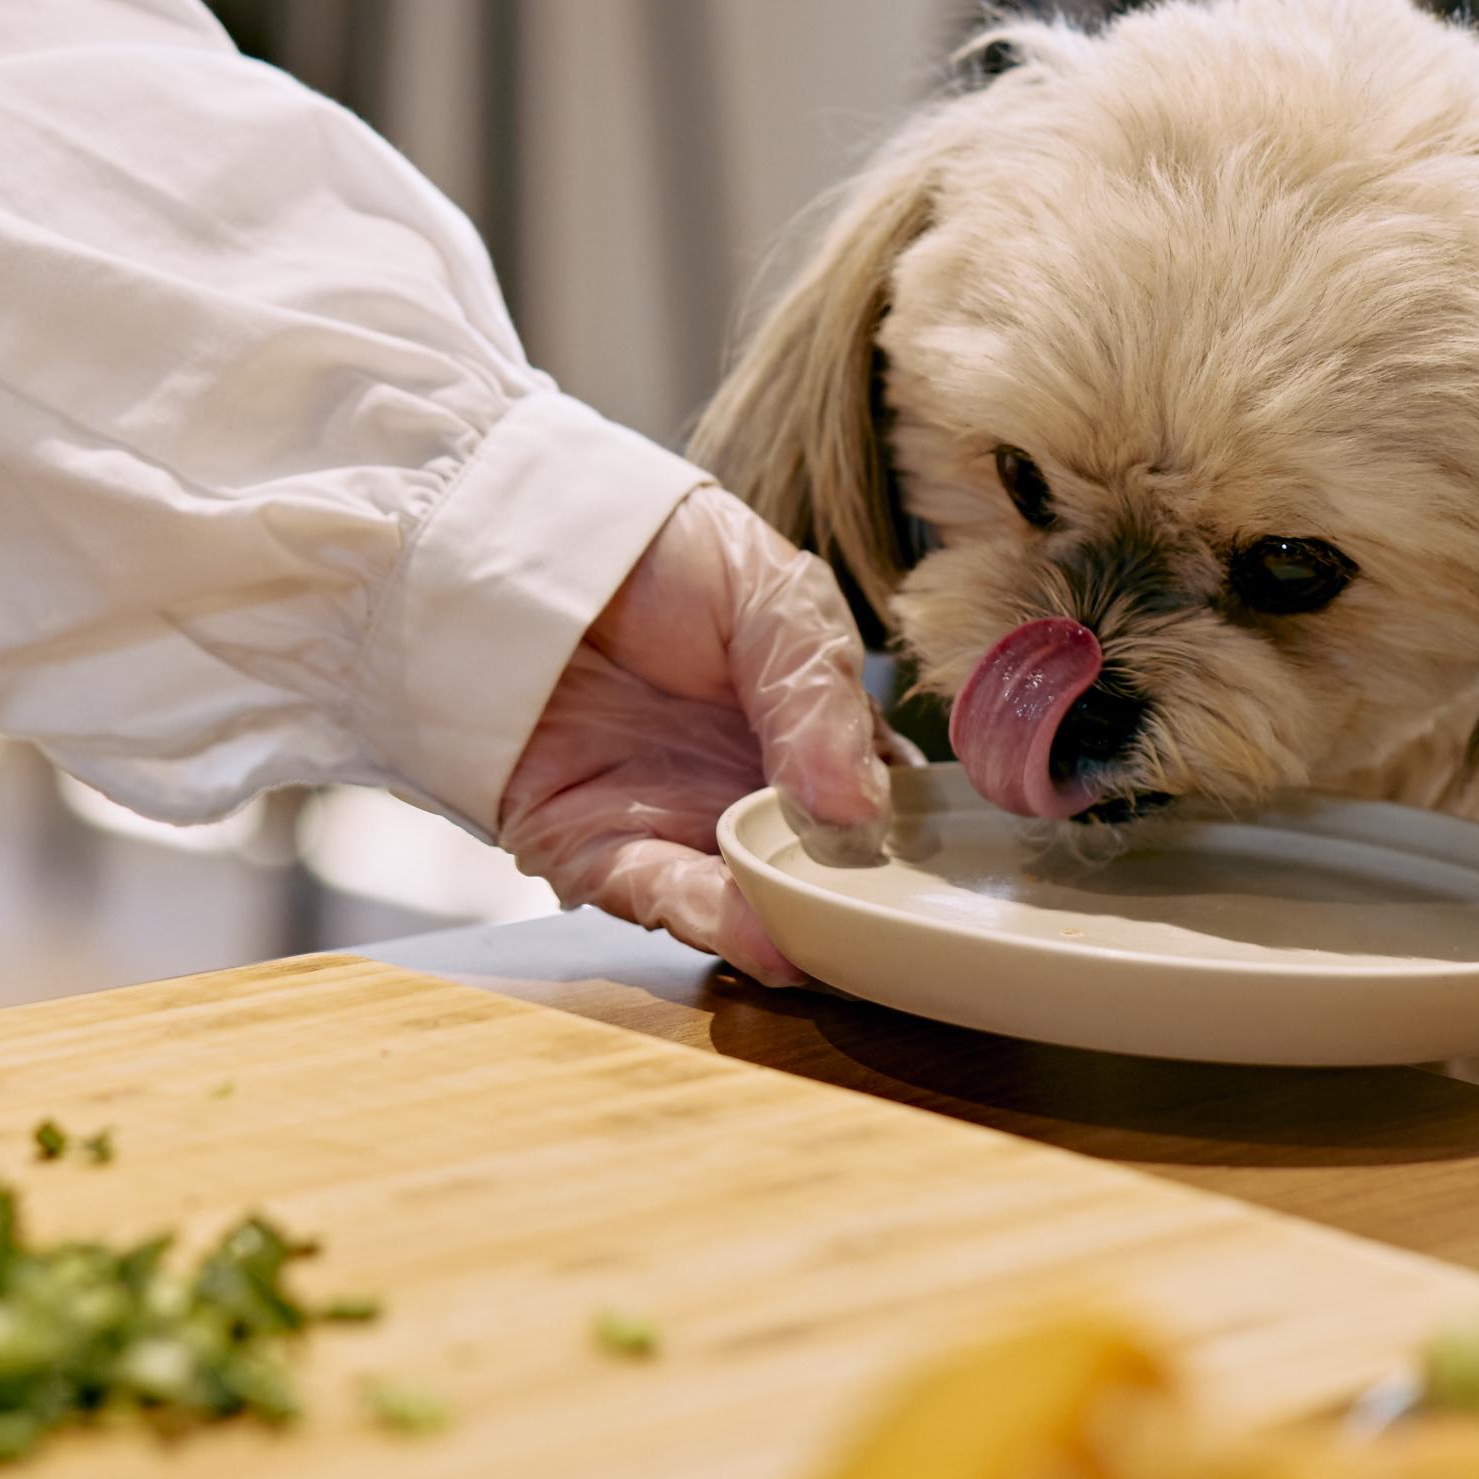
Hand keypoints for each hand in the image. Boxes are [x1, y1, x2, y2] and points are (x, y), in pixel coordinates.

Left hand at [493, 487, 889, 984]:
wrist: (532, 537)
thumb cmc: (662, 559)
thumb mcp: (775, 599)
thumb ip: (819, 696)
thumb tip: (857, 807)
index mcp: (809, 739)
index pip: (877, 806)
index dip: (909, 839)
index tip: (946, 868)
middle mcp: (750, 797)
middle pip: (823, 874)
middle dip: (858, 905)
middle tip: (903, 921)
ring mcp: (681, 828)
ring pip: (753, 902)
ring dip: (797, 927)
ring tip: (843, 942)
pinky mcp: (602, 851)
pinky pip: (666, 898)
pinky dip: (718, 924)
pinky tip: (771, 938)